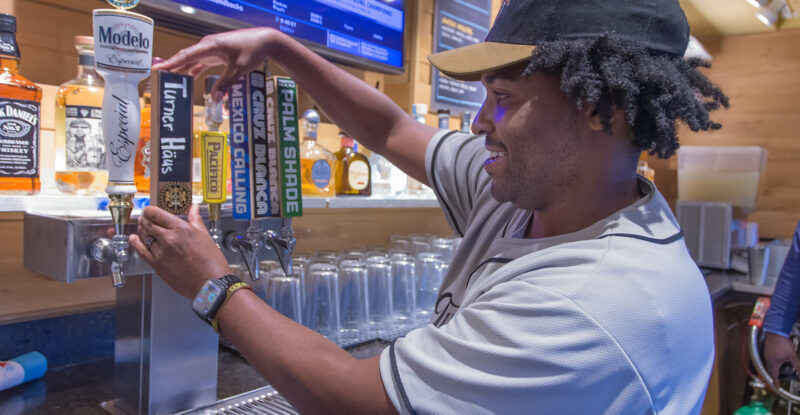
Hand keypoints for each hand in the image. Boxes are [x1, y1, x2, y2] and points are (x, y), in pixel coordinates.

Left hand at [130, 204, 230, 297]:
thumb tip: (194, 208)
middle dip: (145, 219)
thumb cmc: (211, 263)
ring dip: (141, 230)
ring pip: (144, 236)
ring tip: (143, 228)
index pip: (156, 213)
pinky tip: (134, 239)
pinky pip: (141, 250)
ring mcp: (161, 252)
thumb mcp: (205, 236)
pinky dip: (136, 243)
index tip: (149, 210)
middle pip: (148, 223)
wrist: (209, 284)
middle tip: (145, 218)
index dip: (149, 210)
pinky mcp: (157, 264)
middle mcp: (169, 238)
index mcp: (182, 229)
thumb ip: (195, 220)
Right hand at [153, 27, 278, 100]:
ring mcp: (210, 49)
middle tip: (156, 80)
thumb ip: (226, 83)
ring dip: (180, 70)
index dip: (171, 63)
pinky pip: (199, 62)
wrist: (263, 40)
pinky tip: (186, 80)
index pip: (186, 56)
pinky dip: (192, 70)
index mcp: (210, 46)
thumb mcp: (240, 69)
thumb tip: (215, 98)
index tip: (156, 70)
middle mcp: (207, 46)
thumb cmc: (252, 50)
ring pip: (191, 61)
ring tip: (167, 82)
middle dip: (170, 68)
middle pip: (185, 58)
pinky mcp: (215, 54)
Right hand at [764, 332, 799, 380]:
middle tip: (777, 380)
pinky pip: (769, 359)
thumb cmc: (783, 344)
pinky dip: (773, 363)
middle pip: (769, 371)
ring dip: (773, 369)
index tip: (777, 387)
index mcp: (773, 363)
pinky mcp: (767, 350)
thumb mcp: (792, 356)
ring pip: (769, 365)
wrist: (775, 331)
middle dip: (773, 377)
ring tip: (779, 371)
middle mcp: (768, 360)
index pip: (773, 376)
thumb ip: (797, 366)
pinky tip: (778, 361)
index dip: (775, 382)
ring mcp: (766, 354)